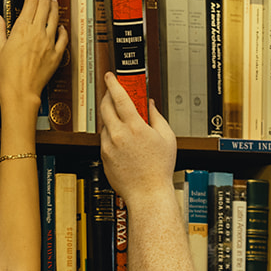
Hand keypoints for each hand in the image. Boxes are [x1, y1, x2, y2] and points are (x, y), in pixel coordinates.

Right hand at [0, 0, 67, 109]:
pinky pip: (63, 38)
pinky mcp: (56, 54)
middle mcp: (37, 32)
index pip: (30, 3)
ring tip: (53, 0)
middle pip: (44, 6)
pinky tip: (62, 26)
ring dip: (54, 6)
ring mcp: (49, 43)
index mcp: (22, 28)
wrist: (20, 92)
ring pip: (55, 18)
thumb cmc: (7, 74)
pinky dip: (63, 29)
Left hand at [99, 72, 178, 203]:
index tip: (110, 76)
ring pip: (104, 123)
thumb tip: (149, 105)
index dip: (113, 83)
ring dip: (110, 117)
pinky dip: (110, 134)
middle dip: (107, 96)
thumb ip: (156, 117)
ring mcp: (108, 146)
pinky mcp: (103, 157)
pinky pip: (104, 139)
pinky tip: (121, 139)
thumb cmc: (159, 169)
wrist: (147, 193)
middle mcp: (118, 135)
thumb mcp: (167, 138)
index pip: (119, 97)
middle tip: (112, 92)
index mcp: (135, 127)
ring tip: (122, 120)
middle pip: (105, 107)